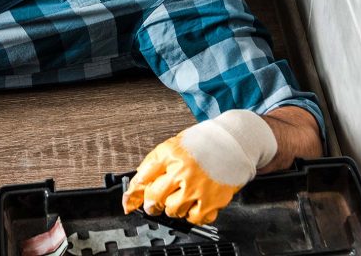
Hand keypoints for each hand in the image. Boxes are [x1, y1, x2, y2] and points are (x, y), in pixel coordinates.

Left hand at [122, 110, 277, 224]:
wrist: (232, 142)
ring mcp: (196, 187)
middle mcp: (181, 170)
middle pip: (155, 197)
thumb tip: (141, 182)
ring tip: (177, 200)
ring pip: (172, 210)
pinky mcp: (211, 200)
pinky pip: (194, 218)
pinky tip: (193, 205)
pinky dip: (191, 215)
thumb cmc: (203, 142)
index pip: (143, 176)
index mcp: (170, 153)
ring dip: (172, 208)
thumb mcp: (175, 144)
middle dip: (151, 204)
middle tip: (153, 205)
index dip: (133, 192)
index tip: (129, 201)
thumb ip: (158, 162)